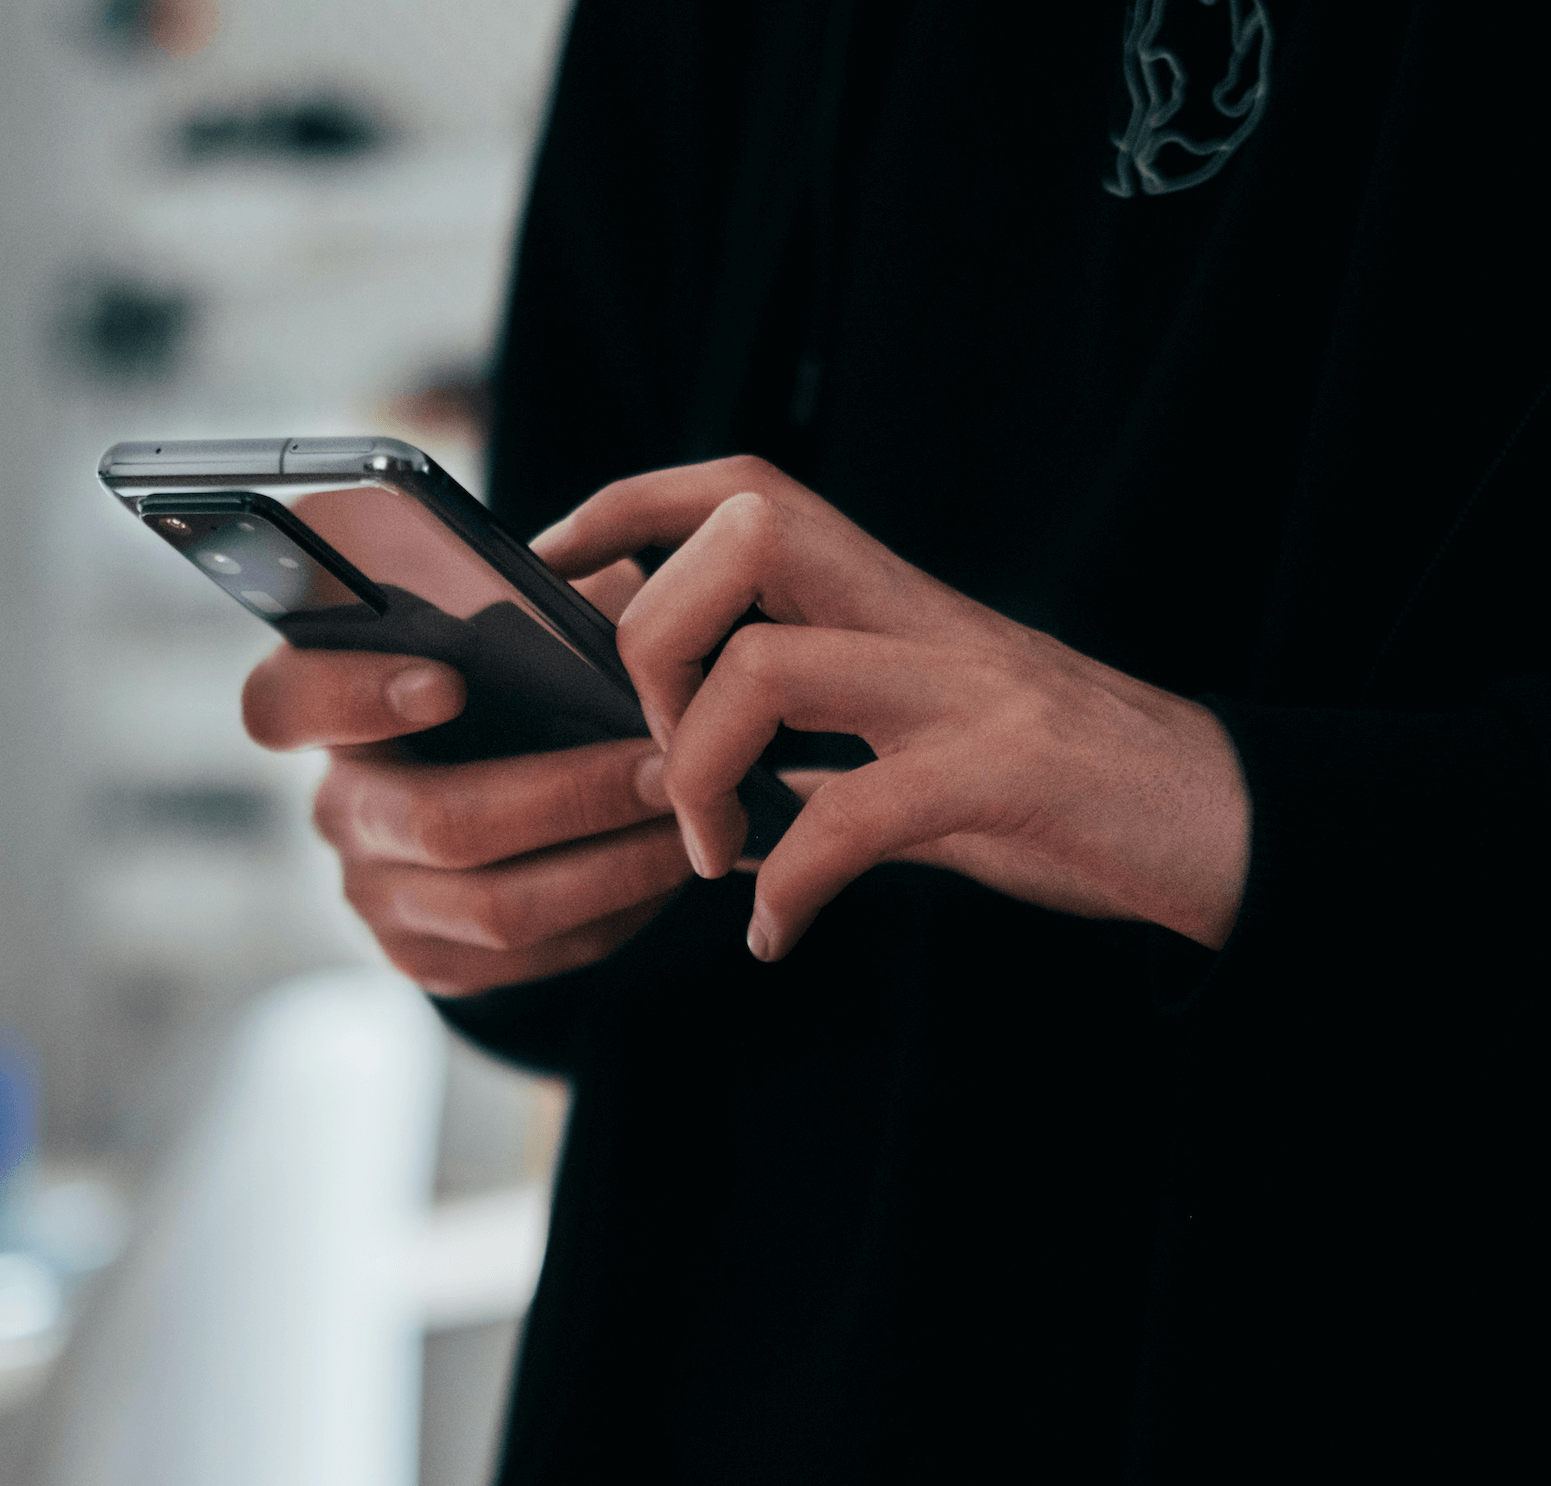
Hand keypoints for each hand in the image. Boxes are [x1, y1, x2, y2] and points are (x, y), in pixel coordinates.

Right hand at [241, 560, 692, 995]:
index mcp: (327, 706)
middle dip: (569, 796)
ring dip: (612, 864)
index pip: (285, 702)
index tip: (448, 681)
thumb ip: (536, 602)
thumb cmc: (512, 681)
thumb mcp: (515, 622)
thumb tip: (607, 602)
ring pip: (495, 905)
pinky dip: (613, 912)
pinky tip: (667, 867)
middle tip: (667, 767)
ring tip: (692, 822)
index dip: (354, 695)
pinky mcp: (428, 960)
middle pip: (435, 822)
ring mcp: (377, 895)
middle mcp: (339, 806)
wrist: (504, 796)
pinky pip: (530, 955)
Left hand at [533, 457, 1250, 961]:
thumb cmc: (1063, 788)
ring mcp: (966, 689)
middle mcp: (921, 617)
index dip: (628, 506)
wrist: (1226, 827)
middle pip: (742, 537)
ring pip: (771, 666)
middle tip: (658, 756)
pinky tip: (778, 933)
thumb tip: (710, 777)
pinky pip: (854, 815)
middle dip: (654, 641)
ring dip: (703, 771)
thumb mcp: (924, 740)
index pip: (742, 489)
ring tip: (712, 854)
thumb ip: (824, 740)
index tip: (552, 567)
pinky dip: (791, 884)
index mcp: (890, 598)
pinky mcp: (1007, 775)